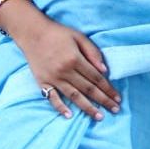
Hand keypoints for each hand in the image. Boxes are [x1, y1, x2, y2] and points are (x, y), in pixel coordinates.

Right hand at [2, 2, 121, 120]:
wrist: (32, 32)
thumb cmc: (58, 33)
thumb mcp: (79, 37)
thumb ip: (93, 52)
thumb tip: (105, 71)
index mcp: (75, 59)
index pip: (96, 78)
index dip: (108, 89)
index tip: (117, 98)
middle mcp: (65, 71)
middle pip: (88, 89)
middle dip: (103, 100)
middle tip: (115, 110)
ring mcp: (53, 78)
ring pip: (74, 96)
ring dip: (87, 108)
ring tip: (99, 116)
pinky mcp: (42, 82)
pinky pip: (52, 97)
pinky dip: (60, 107)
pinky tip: (69, 115)